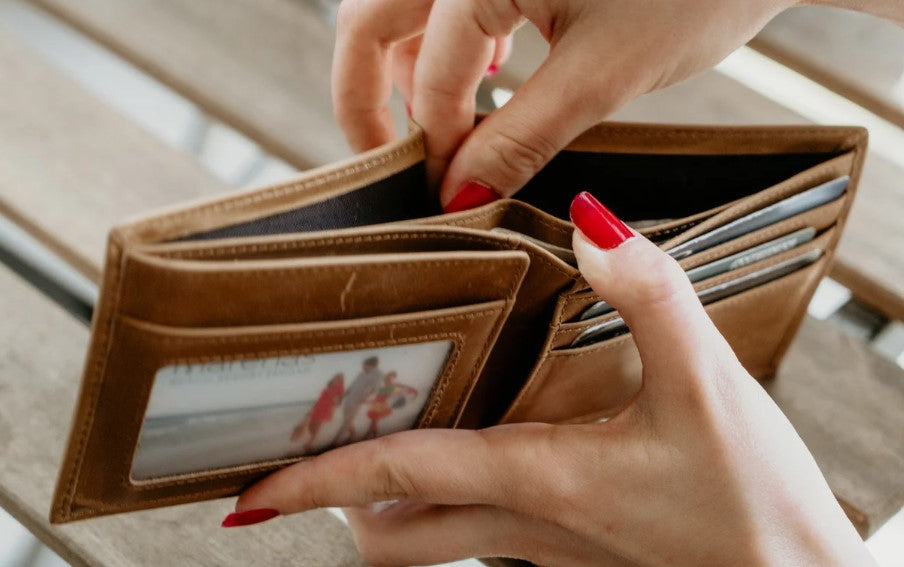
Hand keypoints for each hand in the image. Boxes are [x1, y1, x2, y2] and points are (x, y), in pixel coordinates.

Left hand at [227, 193, 874, 565]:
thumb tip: (590, 222)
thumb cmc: (752, 500)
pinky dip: (449, 495)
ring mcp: (543, 544)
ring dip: (388, 500)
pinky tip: (477, 440)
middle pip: (391, 536)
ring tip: (376, 434)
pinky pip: (481, 531)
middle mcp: (520, 523)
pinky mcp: (570, 546)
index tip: (248, 487)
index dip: (314, 481)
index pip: (393, 478)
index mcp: (532, 480)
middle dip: (336, 502)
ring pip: (432, 539)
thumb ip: (647, 294)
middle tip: (309, 446)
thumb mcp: (706, 383)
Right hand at [331, 0, 795, 206]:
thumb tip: (460, 195)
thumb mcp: (603, 75)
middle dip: (370, 95)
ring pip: (399, 5)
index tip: (445, 199)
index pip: (430, 77)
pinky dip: (447, 36)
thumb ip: (520, 137)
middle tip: (393, 160)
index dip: (434, 147)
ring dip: (406, 64)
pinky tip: (485, 68)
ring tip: (444, 122)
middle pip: (370, 20)